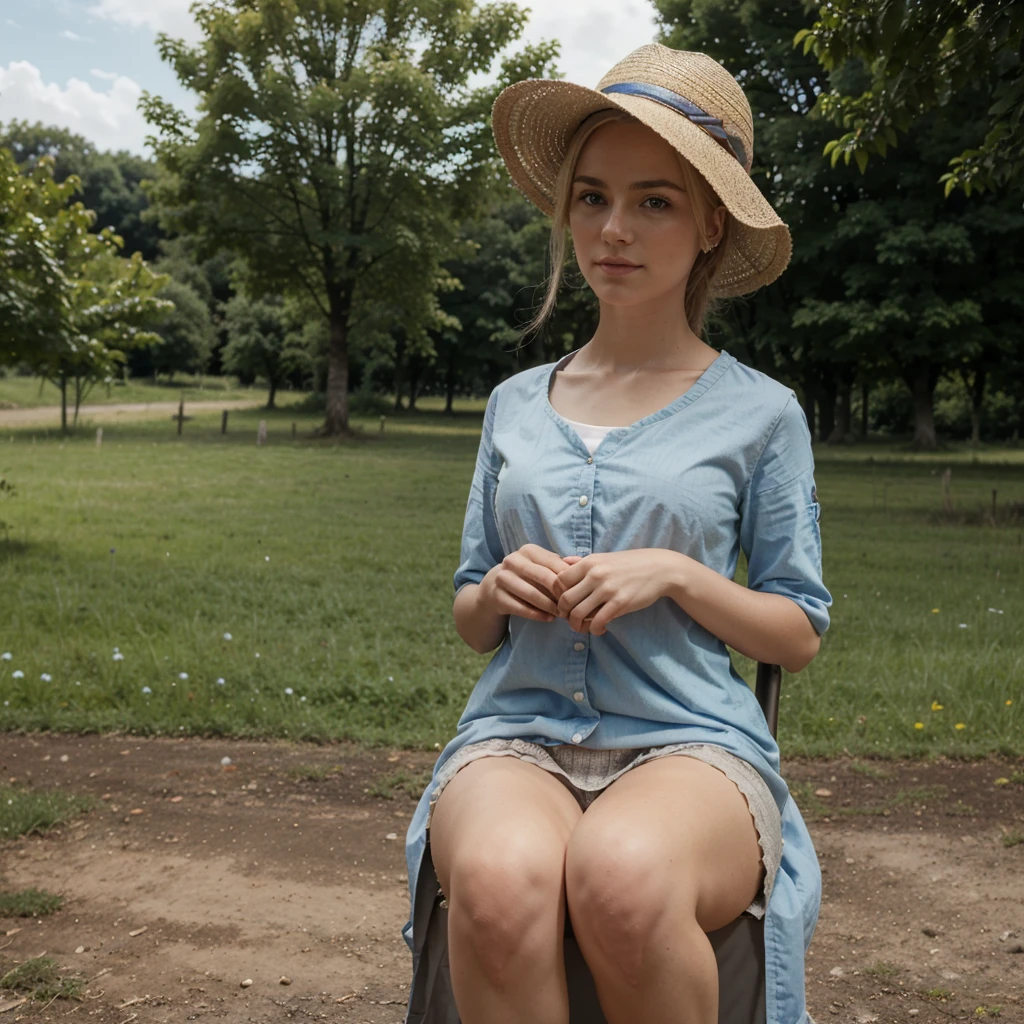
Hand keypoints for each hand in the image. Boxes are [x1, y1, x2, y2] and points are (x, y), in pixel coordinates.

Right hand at [480, 544, 575, 622]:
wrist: (495, 587)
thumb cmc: (528, 576)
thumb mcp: (542, 566)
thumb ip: (561, 567)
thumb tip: (584, 569)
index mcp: (528, 550)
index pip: (554, 564)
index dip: (568, 579)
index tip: (579, 592)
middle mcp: (513, 561)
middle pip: (544, 577)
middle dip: (560, 593)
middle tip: (572, 605)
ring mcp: (502, 578)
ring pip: (532, 594)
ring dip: (550, 606)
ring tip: (562, 614)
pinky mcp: (497, 596)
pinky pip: (520, 608)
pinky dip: (537, 614)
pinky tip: (548, 618)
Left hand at [551, 550, 677, 634]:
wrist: (659, 569)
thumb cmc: (630, 563)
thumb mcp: (604, 557)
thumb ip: (582, 561)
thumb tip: (563, 562)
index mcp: (589, 562)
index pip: (558, 580)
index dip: (556, 594)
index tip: (563, 602)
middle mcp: (595, 575)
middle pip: (565, 600)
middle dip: (563, 613)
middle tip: (569, 618)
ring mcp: (607, 589)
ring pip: (578, 613)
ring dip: (576, 625)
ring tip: (582, 627)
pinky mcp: (620, 603)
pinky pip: (598, 621)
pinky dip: (594, 629)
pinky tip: (600, 629)